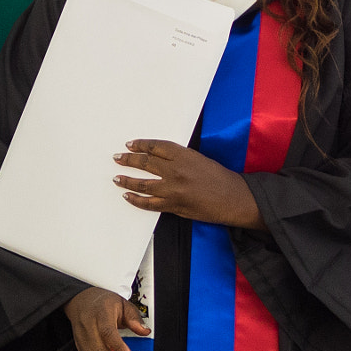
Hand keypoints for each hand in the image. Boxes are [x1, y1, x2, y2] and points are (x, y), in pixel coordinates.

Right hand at [65, 287, 148, 350]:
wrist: (82, 301)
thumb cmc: (104, 303)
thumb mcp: (123, 304)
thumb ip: (134, 318)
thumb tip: (145, 331)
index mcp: (101, 313)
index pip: (108, 333)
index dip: (119, 348)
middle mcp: (89, 326)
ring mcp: (82, 338)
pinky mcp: (80, 347)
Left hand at [114, 141, 264, 230]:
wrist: (233, 198)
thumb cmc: (221, 178)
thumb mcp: (200, 159)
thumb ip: (180, 159)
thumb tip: (160, 160)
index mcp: (183, 155)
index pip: (155, 147)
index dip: (140, 145)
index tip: (130, 144)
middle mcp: (175, 170)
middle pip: (145, 162)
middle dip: (129, 160)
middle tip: (118, 158)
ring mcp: (172, 189)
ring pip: (142, 183)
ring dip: (127, 180)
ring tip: (117, 177)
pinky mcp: (173, 205)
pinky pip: (149, 203)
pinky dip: (136, 200)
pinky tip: (128, 196)